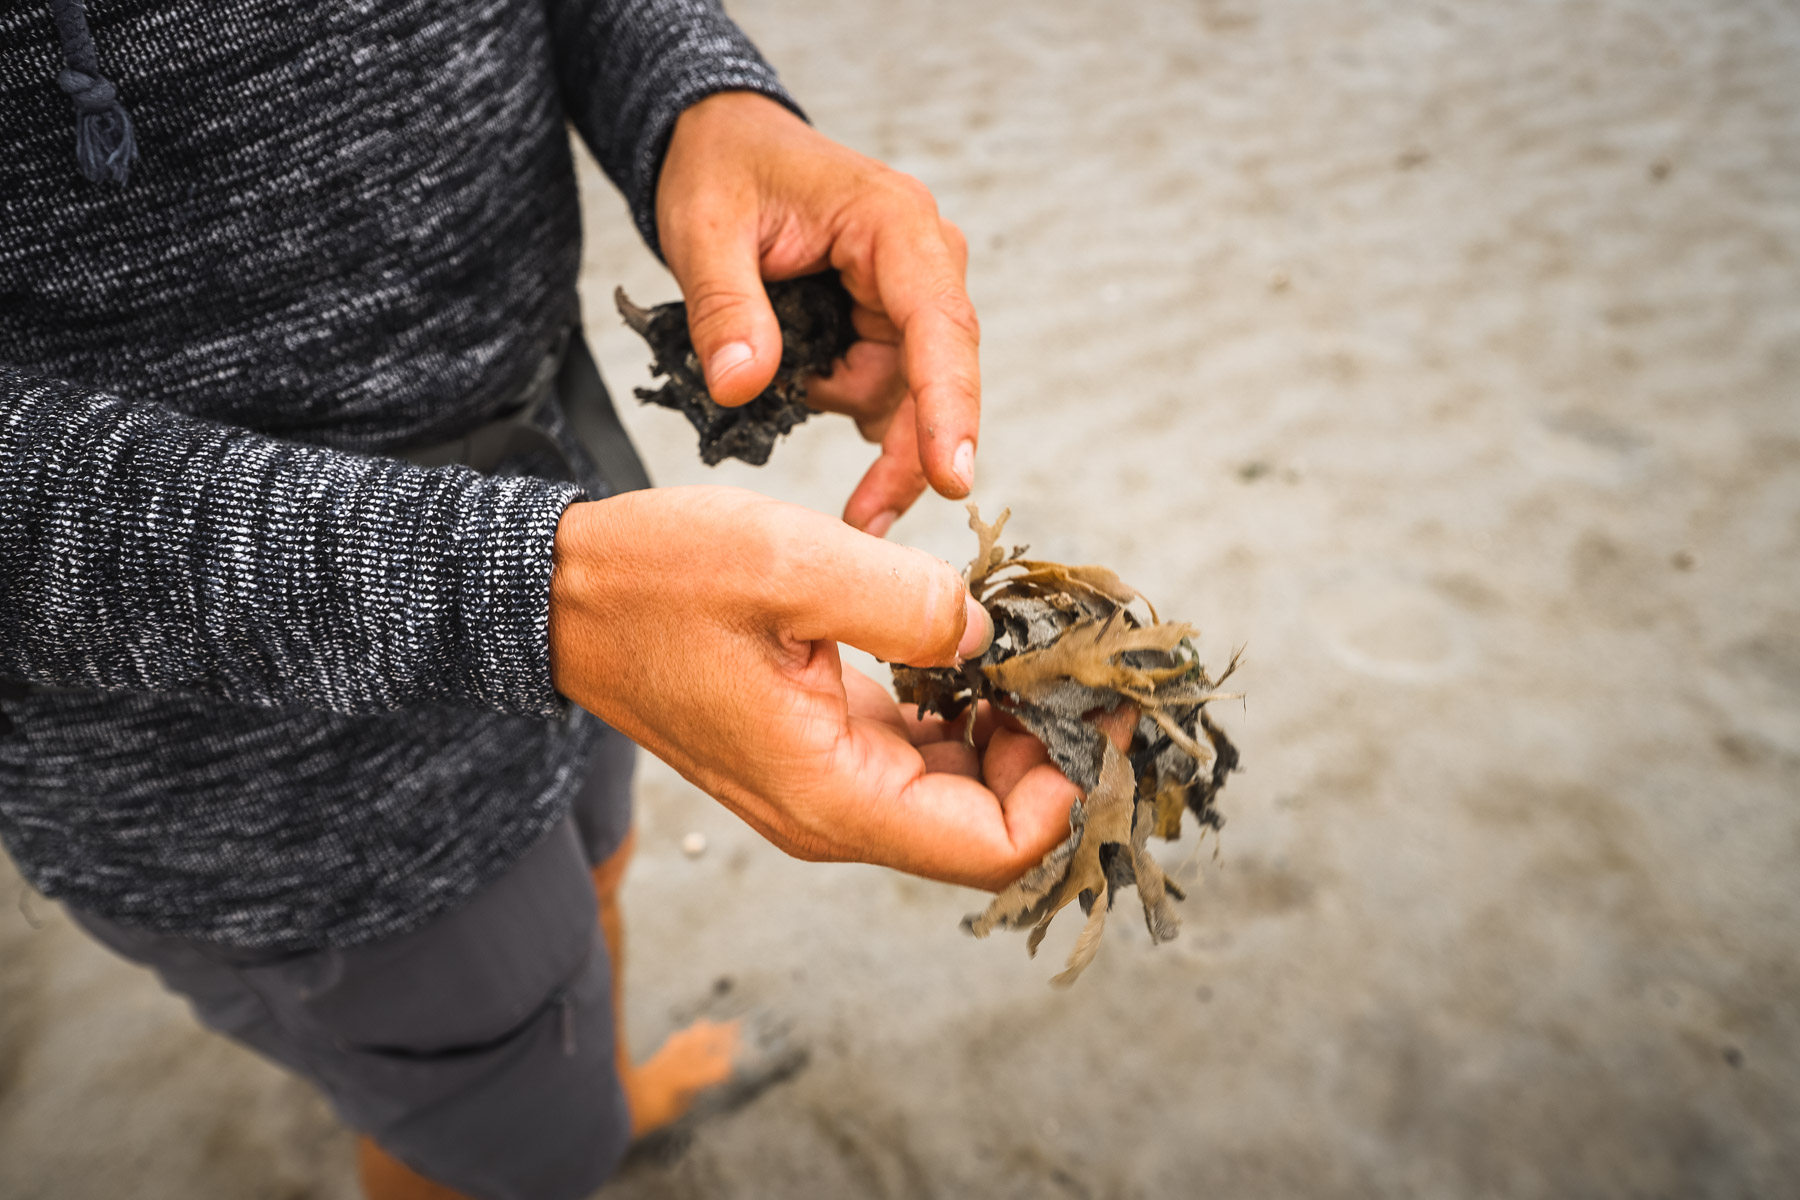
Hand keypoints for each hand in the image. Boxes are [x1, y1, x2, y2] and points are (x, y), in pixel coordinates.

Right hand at [548, 487, 1077, 889]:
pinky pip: (918, 752)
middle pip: (990, 825)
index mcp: (833, 795)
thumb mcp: (790, 565)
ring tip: (1035, 645)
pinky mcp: (817, 747)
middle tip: (1080, 664)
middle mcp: (835, 811)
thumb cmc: (655, 582)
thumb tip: (988, 638)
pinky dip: (962, 708)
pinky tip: (971, 643)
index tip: (1100, 702)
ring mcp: (825, 783)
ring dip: (1010, 727)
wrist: (560, 596)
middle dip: (1052, 752)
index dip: (1070, 787)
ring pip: (958, 790)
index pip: (997, 847)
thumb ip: (909, 604)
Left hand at [656, 91, 978, 536]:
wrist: (724, 145)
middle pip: (935, 380)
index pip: (939, 327)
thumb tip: (742, 386)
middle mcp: (923, 262)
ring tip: (789, 380)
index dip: (949, 409)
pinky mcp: (891, 322)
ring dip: (849, 413)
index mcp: (896, 225)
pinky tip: (805, 386)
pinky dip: (842, 403)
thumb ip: (724, 307)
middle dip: (902, 453)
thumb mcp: (703, 227)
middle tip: (862, 523)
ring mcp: (911, 295)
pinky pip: (882, 388)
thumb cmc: (722, 169)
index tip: (949, 479)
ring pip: (905, 395)